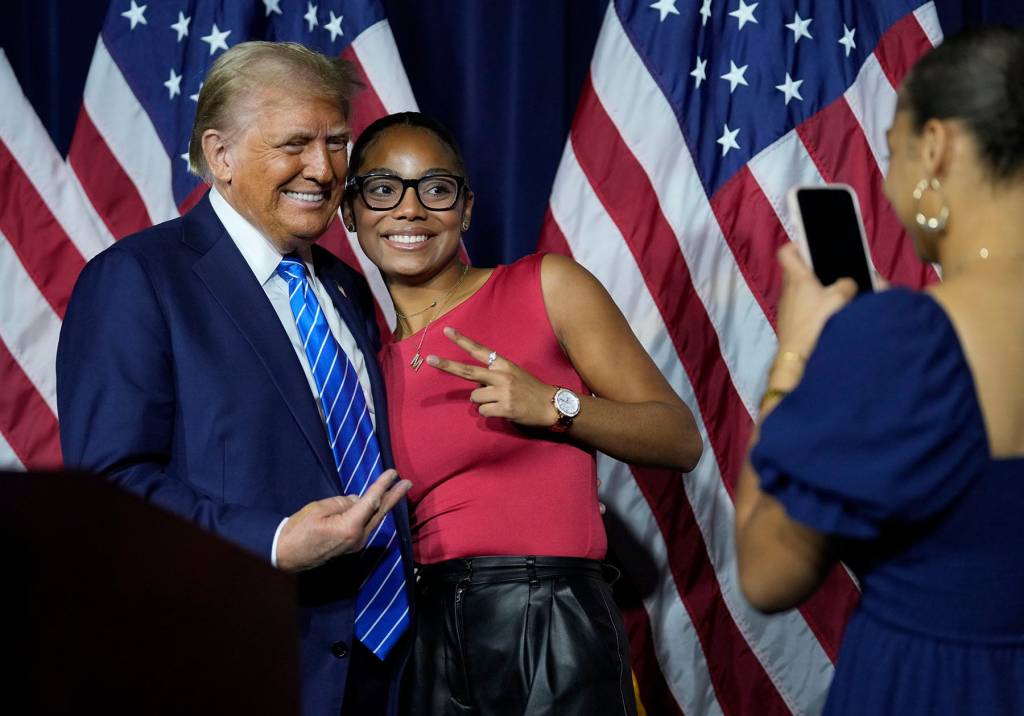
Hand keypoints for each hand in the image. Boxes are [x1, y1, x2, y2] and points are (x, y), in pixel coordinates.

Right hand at [276, 469, 411, 571]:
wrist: (285, 555)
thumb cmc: (298, 530)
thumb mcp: (318, 509)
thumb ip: (342, 502)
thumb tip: (358, 500)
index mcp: (350, 527)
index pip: (371, 502)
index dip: (383, 486)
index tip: (393, 473)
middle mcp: (358, 537)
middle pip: (380, 513)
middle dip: (394, 497)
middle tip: (407, 484)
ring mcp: (356, 544)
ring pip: (375, 520)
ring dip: (386, 505)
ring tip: (397, 491)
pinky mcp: (351, 546)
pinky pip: (366, 526)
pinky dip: (374, 514)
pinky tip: (378, 506)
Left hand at [426, 327, 559, 427]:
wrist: (552, 405)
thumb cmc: (531, 389)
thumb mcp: (514, 374)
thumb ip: (494, 376)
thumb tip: (477, 386)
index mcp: (503, 364)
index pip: (479, 350)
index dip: (462, 341)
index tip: (446, 331)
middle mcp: (501, 376)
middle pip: (468, 370)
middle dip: (447, 365)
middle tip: (429, 359)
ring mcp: (503, 392)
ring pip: (475, 398)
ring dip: (482, 403)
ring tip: (499, 403)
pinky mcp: (505, 408)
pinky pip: (483, 412)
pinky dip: (489, 414)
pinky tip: (503, 412)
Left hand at [775, 243, 856, 359]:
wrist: (798, 356)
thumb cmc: (815, 324)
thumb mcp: (839, 299)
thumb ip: (847, 285)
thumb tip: (848, 283)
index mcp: (797, 278)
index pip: (786, 252)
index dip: (798, 245)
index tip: (812, 246)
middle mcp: (788, 289)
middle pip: (797, 269)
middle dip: (815, 267)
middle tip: (834, 269)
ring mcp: (787, 305)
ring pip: (801, 288)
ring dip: (816, 287)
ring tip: (837, 290)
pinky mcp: (791, 320)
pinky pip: (802, 304)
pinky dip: (813, 303)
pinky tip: (829, 310)